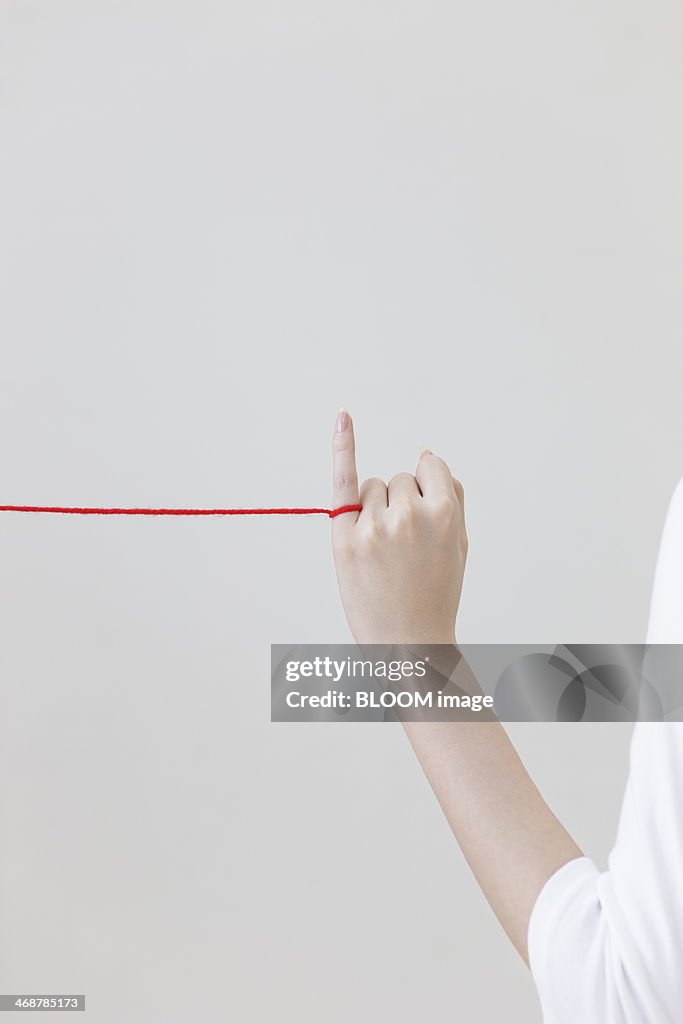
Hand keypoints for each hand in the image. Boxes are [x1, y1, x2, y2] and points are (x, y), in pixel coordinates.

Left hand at [331, 411, 467, 645]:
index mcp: (446, 514)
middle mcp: (409, 515)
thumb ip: (452, 498)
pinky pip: (343, 482)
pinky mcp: (344, 538)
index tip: (425, 512)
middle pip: (399, 478)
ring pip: (372, 487)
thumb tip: (427, 454)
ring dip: (375, 508)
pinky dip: (344, 448)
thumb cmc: (435, 593)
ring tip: (383, 552)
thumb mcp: (460, 545)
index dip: (427, 489)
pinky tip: (344, 419)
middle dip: (401, 503)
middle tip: (404, 548)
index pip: (431, 468)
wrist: (407, 644)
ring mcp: (373, 526)